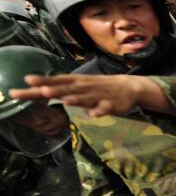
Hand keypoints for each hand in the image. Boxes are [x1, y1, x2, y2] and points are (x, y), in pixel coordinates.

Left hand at [10, 74, 161, 116]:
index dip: (43, 81)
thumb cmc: (98, 86)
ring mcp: (99, 96)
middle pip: (68, 90)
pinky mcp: (112, 105)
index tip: (27, 80)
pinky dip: (100, 111)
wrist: (128, 86)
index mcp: (76, 82)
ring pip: (86, 98)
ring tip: (65, 100)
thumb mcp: (78, 84)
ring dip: (76, 99)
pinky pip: (105, 108)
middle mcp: (85, 88)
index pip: (57, 81)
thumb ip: (60, 87)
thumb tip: (35, 87)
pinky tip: (94, 114)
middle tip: (41, 91)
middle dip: (55, 90)